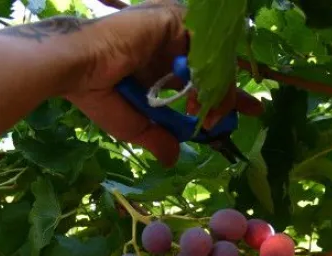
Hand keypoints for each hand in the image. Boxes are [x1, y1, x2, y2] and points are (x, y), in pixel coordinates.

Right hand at [62, 1, 262, 165]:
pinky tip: (205, 91)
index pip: (203, 79)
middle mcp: (170, 47)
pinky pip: (204, 43)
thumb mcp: (138, 126)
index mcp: (161, 68)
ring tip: (214, 113)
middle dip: (234, 90)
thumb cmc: (101, 95)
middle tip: (253, 109)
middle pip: (214, 66)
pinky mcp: (172, 20)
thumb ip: (160, 138)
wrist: (78, 69)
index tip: (248, 111)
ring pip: (213, 57)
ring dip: (219, 87)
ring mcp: (173, 31)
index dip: (226, 95)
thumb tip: (173, 160)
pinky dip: (210, 67)